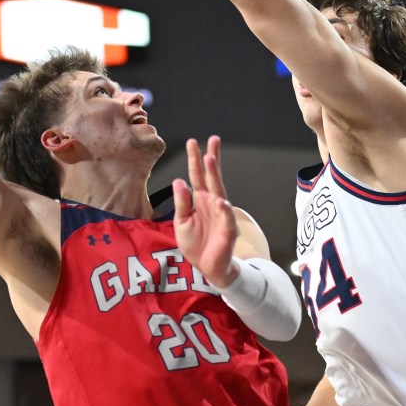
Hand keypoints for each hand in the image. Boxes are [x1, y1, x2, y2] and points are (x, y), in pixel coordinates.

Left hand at [173, 136, 239, 288]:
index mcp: (200, 199)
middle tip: (212, 139)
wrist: (207, 266)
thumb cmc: (195, 243)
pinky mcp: (227, 230)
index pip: (197, 175)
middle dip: (210, 158)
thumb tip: (178, 180)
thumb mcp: (181, 222)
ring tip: (211, 159)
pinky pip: (226, 218)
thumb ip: (181, 202)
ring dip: (215, 176)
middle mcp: (212, 202)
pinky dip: (224, 210)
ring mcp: (221, 214)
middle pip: (211, 177)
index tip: (193, 142)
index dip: (195, 159)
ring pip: (219, 191)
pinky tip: (221, 202)